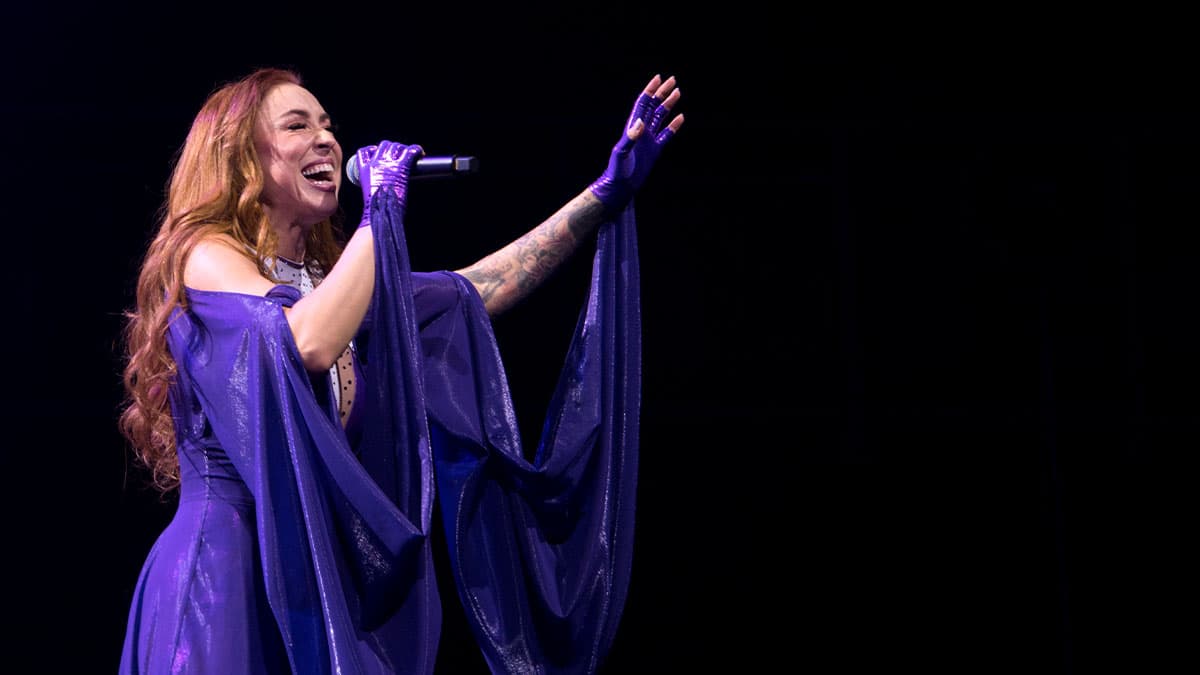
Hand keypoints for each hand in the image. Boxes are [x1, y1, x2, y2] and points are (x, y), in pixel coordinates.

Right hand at [352, 140, 423, 224]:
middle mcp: (375, 163)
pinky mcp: (401, 167)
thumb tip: (383, 188)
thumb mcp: (369, 193)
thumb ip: (374, 185)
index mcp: (365, 170)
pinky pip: (410, 152)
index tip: (377, 151)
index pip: (364, 152)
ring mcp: (388, 164)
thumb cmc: (377, 209)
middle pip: (383, 145)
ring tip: (409, 154)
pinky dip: (416, 150)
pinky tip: (420, 153)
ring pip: (396, 146)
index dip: (372, 149)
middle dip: (392, 148)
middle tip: (399, 155)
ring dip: (403, 149)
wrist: (381, 212)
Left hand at [589, 74, 684, 212]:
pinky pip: (666, 135)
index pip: (642, 104)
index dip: (650, 90)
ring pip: (660, 117)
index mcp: (632, 127)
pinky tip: (680, 117)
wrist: (621, 187)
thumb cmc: (617, 170)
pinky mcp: (654, 150)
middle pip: (652, 106)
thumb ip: (631, 137)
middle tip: (672, 80)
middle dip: (661, 93)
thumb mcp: (622, 152)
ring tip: (677, 93)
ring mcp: (648, 140)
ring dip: (668, 105)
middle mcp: (640, 130)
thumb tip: (641, 122)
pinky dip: (673, 126)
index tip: (658, 78)